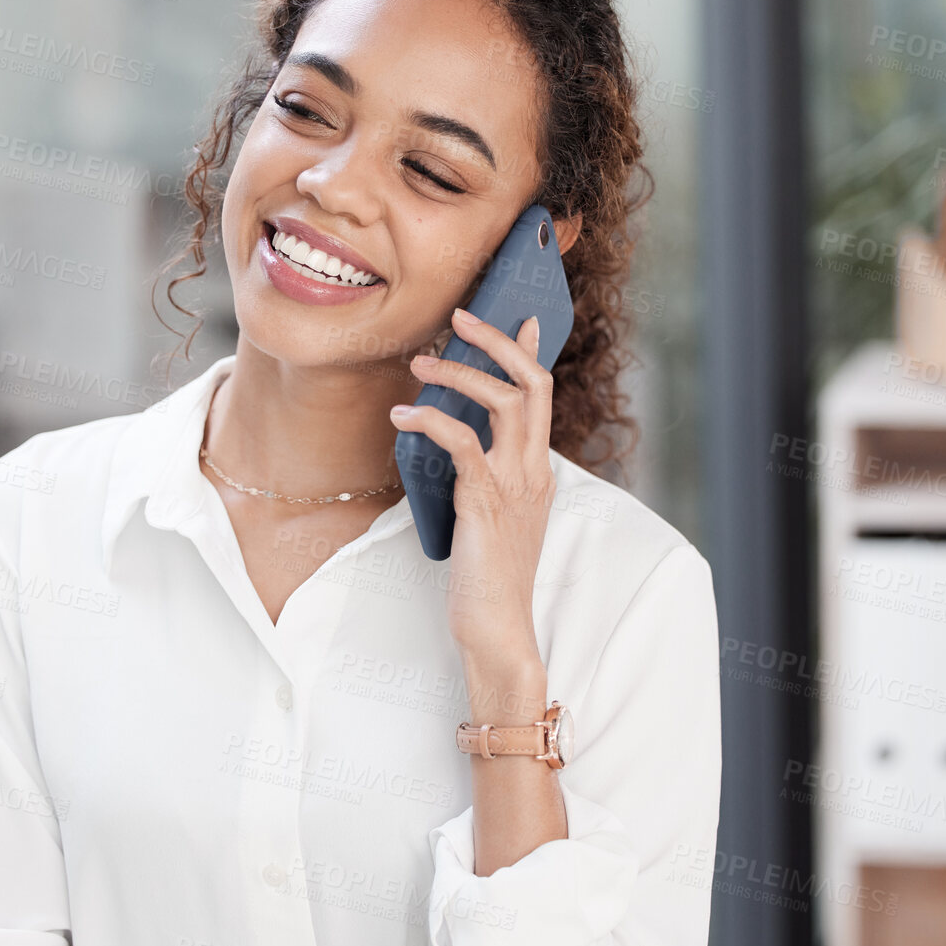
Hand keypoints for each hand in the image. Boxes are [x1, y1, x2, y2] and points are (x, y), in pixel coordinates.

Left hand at [389, 307, 555, 679]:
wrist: (497, 629)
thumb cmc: (486, 579)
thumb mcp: (492, 518)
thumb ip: (485, 479)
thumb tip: (456, 445)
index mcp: (537, 472)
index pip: (543, 397)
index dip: (531, 353)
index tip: (523, 318)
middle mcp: (533, 470)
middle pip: (532, 384)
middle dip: (498, 342)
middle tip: (461, 316)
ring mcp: (514, 485)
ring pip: (504, 402)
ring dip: (460, 372)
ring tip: (420, 362)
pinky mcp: (486, 502)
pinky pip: (462, 442)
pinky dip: (430, 421)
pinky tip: (402, 417)